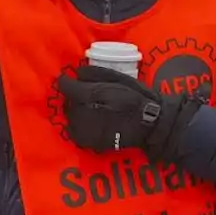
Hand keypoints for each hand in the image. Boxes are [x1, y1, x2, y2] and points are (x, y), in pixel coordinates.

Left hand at [57, 65, 200, 159]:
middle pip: (67, 101)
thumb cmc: (136, 98)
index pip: (65, 85)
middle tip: (85, 95)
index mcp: (89, 94)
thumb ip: (95, 74)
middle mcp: (82, 112)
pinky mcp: (89, 142)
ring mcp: (84, 129)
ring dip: (75, 111)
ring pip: (70, 116)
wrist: (150, 125)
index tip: (68, 79)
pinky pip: (74, 132)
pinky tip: (89, 123)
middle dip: (74, 97)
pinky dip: (78, 126)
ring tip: (89, 109)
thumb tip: (77, 72)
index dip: (65, 81)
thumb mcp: (118, 78)